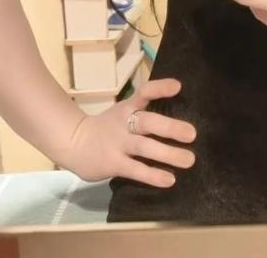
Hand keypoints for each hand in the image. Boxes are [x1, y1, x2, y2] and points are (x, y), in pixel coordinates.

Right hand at [60, 78, 196, 187]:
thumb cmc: (108, 127)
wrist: (73, 143)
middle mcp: (124, 123)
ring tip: (189, 160)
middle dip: (170, 127)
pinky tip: (169, 180)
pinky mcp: (113, 164)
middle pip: (147, 122)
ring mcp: (118, 144)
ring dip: (167, 154)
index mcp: (128, 107)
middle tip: (192, 134)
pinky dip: (152, 175)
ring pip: (144, 147)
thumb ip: (145, 111)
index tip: (178, 86)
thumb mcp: (124, 112)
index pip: (144, 92)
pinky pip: (135, 170)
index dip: (160, 88)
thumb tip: (178, 114)